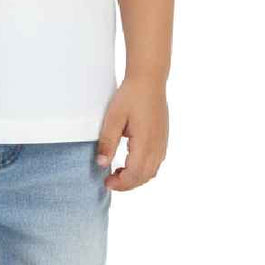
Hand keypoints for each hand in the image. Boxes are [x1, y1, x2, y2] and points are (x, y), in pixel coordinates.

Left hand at [95, 74, 169, 190]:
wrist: (149, 80)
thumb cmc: (130, 96)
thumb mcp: (113, 118)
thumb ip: (107, 142)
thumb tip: (101, 164)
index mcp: (145, 142)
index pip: (135, 173)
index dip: (121, 183)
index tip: (106, 182)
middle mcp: (157, 145)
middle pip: (145, 176)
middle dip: (127, 184)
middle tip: (110, 181)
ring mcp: (162, 142)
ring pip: (152, 171)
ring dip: (136, 177)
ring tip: (119, 173)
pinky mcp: (163, 138)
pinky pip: (156, 162)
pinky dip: (143, 169)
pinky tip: (130, 163)